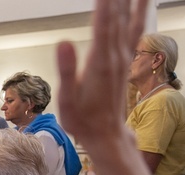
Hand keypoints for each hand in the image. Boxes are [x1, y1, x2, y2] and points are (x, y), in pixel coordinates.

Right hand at [57, 0, 146, 150]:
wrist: (105, 134)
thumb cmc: (82, 119)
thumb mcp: (67, 100)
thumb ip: (66, 71)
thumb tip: (62, 42)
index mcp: (100, 63)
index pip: (103, 25)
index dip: (104, 4)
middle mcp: (115, 56)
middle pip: (117, 18)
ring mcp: (123, 57)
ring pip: (128, 21)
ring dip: (128, 2)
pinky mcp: (125, 60)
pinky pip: (135, 30)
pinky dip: (138, 13)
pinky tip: (141, 2)